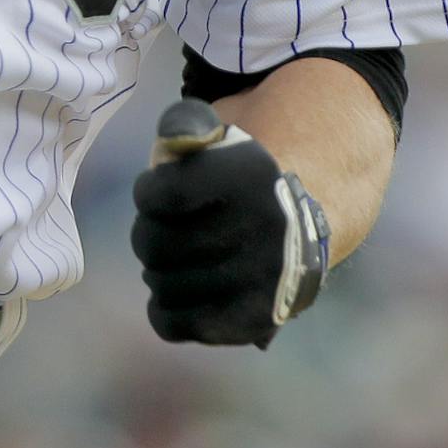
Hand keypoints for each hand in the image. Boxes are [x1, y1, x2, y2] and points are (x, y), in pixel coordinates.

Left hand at [130, 99, 329, 346]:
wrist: (299, 230)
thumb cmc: (239, 181)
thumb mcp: (219, 136)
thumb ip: (186, 123)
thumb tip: (174, 139)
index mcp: (249, 175)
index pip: (161, 194)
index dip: (148, 192)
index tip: (162, 191)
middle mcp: (261, 228)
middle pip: (153, 244)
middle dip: (148, 233)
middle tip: (164, 228)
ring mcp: (259, 281)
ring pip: (159, 285)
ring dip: (158, 271)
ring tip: (176, 259)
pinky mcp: (252, 321)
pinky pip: (171, 324)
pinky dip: (163, 308)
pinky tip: (179, 291)